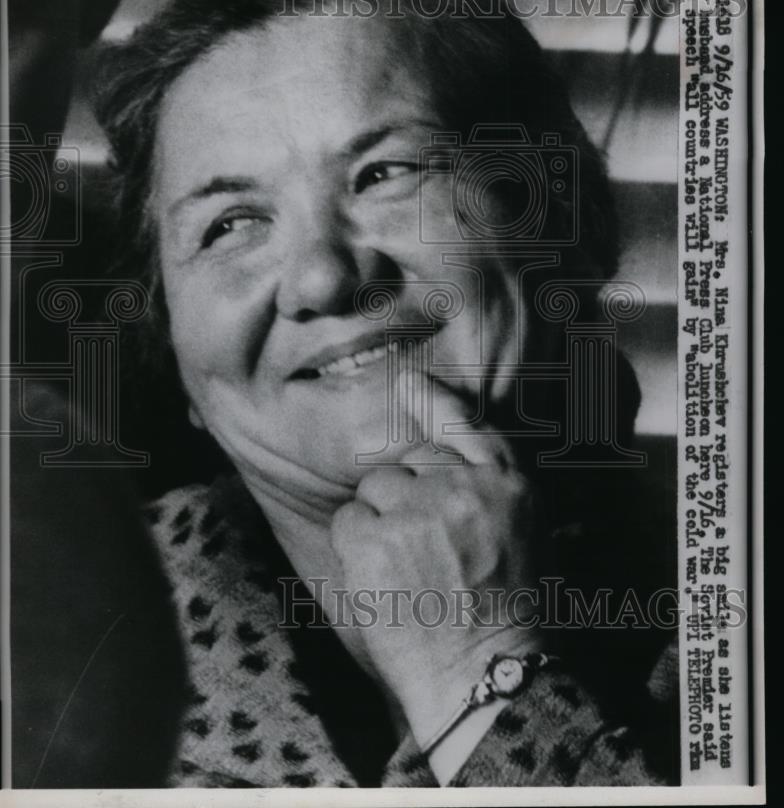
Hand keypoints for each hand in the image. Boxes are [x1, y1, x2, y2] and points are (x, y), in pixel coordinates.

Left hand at [330, 379, 544, 746]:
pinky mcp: (374, 540)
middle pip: (411, 460)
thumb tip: (444, 459)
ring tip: (404, 569)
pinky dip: (354, 546)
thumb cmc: (508, 616)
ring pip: (376, 487)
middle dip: (407, 496)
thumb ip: (490, 489)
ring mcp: (417, 511)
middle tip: (423, 549)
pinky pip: (348, 518)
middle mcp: (463, 487)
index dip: (432, 400)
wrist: (485, 679)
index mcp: (509, 485)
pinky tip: (380, 580)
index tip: (408, 382)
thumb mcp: (525, 536)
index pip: (465, 423)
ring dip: (380, 520)